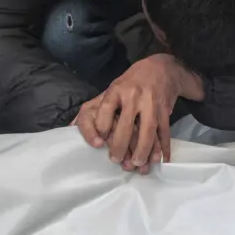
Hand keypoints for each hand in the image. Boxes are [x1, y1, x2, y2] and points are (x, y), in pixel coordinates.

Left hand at [76, 54, 203, 173]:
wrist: (160, 69)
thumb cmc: (130, 84)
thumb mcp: (111, 89)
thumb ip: (93, 109)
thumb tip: (70, 127)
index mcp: (116, 90)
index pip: (106, 109)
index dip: (101, 127)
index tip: (99, 143)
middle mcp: (133, 96)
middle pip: (127, 124)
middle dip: (121, 145)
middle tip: (117, 160)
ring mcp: (151, 103)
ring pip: (148, 129)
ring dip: (144, 150)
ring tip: (139, 165)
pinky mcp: (165, 109)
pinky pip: (164, 131)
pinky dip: (164, 147)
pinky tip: (162, 160)